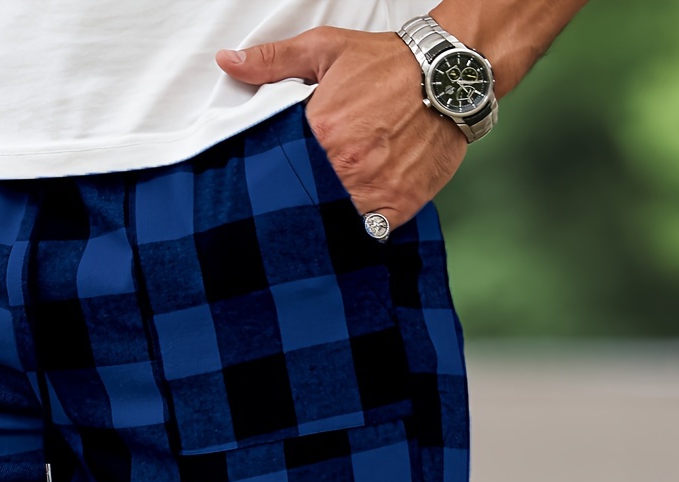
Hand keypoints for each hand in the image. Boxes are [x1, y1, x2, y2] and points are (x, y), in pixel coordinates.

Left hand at [217, 29, 466, 231]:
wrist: (449, 74)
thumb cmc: (387, 63)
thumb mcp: (325, 50)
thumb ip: (273, 61)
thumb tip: (228, 61)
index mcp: (321, 131)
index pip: (281, 171)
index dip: (273, 182)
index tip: (270, 188)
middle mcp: (345, 166)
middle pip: (306, 202)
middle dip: (298, 206)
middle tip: (294, 208)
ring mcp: (373, 189)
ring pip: (335, 222)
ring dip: (327, 221)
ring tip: (321, 216)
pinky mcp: (399, 205)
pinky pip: (370, 234)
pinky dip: (360, 233)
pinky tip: (351, 223)